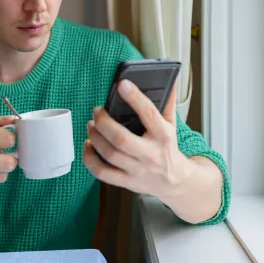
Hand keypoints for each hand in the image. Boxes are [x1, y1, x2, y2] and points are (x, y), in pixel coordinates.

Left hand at [83, 79, 194, 200]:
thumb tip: (169, 80)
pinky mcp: (127, 182)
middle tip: (96, 111)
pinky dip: (90, 159)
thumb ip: (167, 103)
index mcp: (163, 135)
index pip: (149, 114)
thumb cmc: (168, 148)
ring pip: (110, 154)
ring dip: (95, 137)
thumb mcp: (171, 125)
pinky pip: (102, 173)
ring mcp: (138, 170)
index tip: (122, 84)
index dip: (135, 98)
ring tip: (91, 125)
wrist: (175, 181)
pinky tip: (88, 146)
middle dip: (104, 122)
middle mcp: (150, 154)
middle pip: (121, 138)